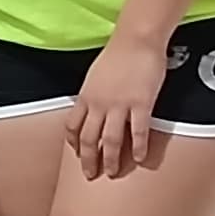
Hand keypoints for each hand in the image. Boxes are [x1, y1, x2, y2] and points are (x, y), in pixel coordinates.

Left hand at [64, 34, 167, 182]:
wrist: (136, 41)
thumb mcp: (95, 76)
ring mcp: (120, 105)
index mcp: (86, 97)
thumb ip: (93, 95)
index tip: (77, 153)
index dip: (74, 143)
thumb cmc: (118, 55)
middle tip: (91, 174)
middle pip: (89, 139)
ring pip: (111, 140)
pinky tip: (141, 159)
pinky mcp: (141, 104)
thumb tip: (92, 108)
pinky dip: (139, 148)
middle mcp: (99, 104)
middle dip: (89, 159)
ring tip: (113, 173)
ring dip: (111, 159)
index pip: (73, 126)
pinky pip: (138, 132)